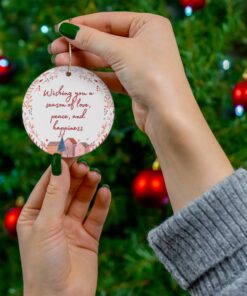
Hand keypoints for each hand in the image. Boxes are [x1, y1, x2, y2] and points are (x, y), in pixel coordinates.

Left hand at [17, 159, 110, 295]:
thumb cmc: (43, 264)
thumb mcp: (46, 224)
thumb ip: (56, 193)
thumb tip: (60, 163)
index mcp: (35, 215)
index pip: (48, 184)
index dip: (59, 167)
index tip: (71, 150)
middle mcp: (53, 219)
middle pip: (67, 189)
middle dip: (75, 176)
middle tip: (85, 165)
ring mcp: (71, 228)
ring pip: (82, 200)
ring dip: (89, 186)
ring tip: (95, 175)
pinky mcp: (88, 237)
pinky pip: (96, 216)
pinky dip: (101, 203)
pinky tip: (105, 192)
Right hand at [49, 12, 191, 132]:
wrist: (168, 115)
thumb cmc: (151, 75)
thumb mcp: (120, 51)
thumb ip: (92, 39)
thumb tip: (67, 29)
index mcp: (149, 25)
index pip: (109, 20)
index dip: (83, 24)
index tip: (60, 29)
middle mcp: (146, 42)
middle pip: (106, 40)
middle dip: (79, 45)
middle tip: (54, 49)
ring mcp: (141, 64)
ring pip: (106, 59)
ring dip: (83, 60)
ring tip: (59, 63)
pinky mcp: (136, 83)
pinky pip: (111, 75)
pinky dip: (95, 76)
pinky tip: (77, 76)